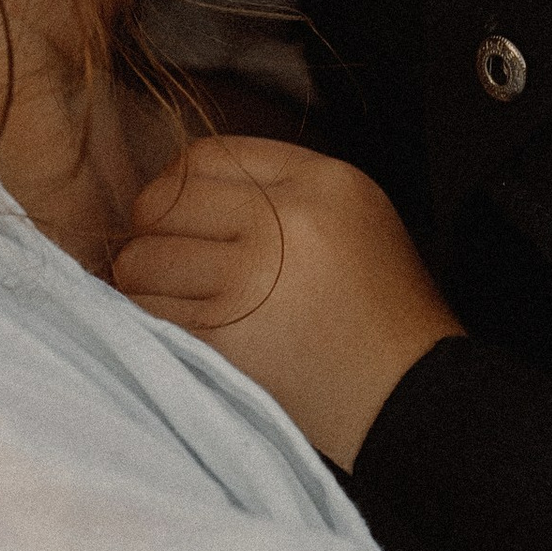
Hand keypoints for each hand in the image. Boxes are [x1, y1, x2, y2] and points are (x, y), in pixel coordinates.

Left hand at [114, 137, 462, 465]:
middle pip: (163, 202)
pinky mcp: (227, 339)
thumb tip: (177, 187)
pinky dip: (152, 321)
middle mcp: (285, 222)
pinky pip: (148, 313)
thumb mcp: (353, 216)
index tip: (184, 217)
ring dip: (146, 281)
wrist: (409, 394)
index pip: (205, 156)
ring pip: (142, 259)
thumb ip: (276, 189)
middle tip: (171, 261)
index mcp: (321, 183)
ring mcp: (252, 281)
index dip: (180, 185)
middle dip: (152, 232)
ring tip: (178, 298)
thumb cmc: (380, 308)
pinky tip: (181, 330)